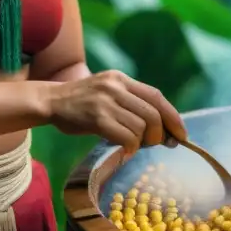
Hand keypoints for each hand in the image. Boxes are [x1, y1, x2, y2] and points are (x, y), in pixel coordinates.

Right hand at [48, 70, 186, 153]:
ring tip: (134, 145)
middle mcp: (116, 86)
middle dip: (160, 134)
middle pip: (153, 113)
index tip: (181, 134)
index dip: (173, 116)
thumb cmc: (81, 104)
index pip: (157, 96)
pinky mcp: (96, 117)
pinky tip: (125, 151)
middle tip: (156, 144)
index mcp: (122, 79)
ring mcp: (106, 101)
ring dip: (143, 142)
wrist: (49, 101)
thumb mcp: (108, 93)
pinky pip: (126, 136)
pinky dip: (130, 147)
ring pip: (141, 126)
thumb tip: (163, 130)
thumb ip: (132, 104)